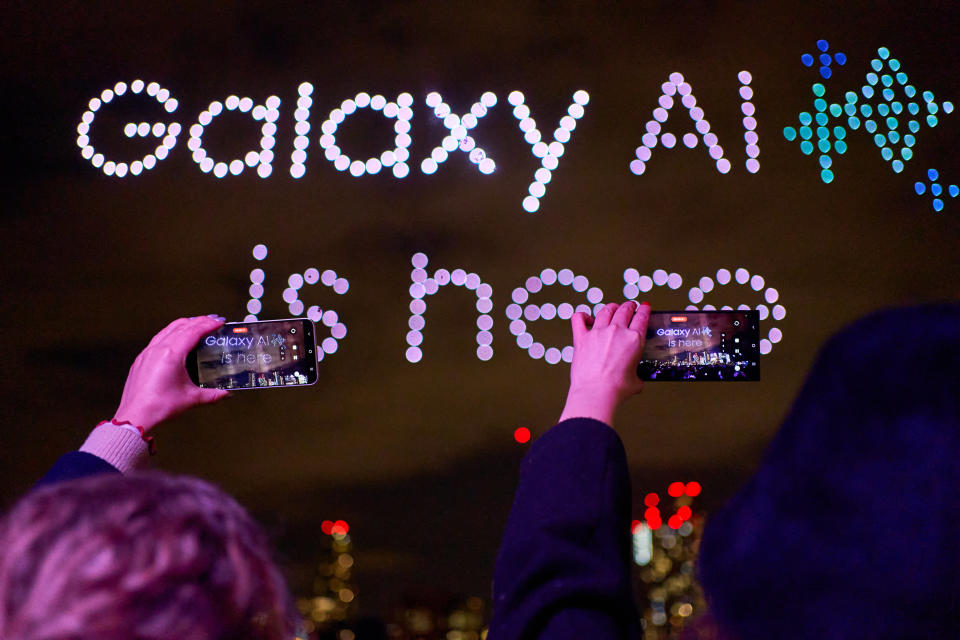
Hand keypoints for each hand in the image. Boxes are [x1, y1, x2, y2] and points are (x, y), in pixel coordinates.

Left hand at [113, 316, 229, 431]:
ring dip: (184, 324)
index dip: (208, 324)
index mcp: (172, 354)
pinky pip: (158, 338)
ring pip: (168, 329)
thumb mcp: (191, 399)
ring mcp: (148, 352)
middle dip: (198, 321)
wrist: (135, 416)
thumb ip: (212, 394)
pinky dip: (171, 333)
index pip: (193, 331)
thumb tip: (225, 393)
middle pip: (181, 326)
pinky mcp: (141, 359)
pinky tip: (175, 338)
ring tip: (196, 324)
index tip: (219, 322)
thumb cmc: (159, 406)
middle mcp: (158, 349)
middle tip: (212, 321)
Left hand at [559, 301, 649, 425]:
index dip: (644, 309)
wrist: (596, 393)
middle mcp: (616, 332)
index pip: (642, 317)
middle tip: (629, 306)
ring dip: (611, 307)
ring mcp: (598, 333)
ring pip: (605, 311)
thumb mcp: (636, 380)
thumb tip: (635, 377)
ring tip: (613, 308)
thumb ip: (637, 373)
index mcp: (634, 340)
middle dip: (628, 306)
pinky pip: (579, 319)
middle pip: (624, 310)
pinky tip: (586, 317)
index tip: (644, 307)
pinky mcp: (581, 338)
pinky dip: (583, 315)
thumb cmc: (615, 389)